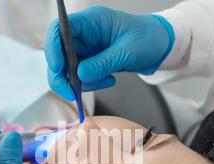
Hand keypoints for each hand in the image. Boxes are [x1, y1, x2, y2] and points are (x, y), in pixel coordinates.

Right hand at [45, 6, 174, 100]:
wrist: (159, 45)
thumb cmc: (148, 38)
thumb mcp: (127, 51)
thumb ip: (103, 63)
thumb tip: (80, 75)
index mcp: (91, 21)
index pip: (59, 30)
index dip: (53, 49)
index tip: (58, 69)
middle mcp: (84, 34)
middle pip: (57, 53)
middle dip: (62, 75)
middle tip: (71, 92)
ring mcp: (86, 48)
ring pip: (67, 69)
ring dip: (80, 82)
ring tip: (105, 81)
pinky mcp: (90, 61)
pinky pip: (80, 76)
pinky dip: (90, 83)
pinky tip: (108, 79)